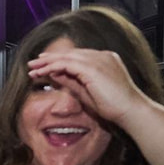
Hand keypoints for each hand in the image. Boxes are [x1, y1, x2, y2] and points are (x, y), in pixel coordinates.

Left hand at [25, 48, 148, 127]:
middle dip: (50, 58)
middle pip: (70, 53)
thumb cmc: (113, 105)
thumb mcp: (86, 91)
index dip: (59, 59)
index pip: (77, 56)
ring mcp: (99, 60)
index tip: (43, 65)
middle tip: (32, 63)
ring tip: (33, 68)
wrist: (130, 111)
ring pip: (67, 57)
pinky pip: (67, 64)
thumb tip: (54, 74)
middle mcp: (102, 56)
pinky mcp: (94, 68)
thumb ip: (71, 80)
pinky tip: (42, 72)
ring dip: (48, 62)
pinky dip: (53, 67)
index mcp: (104, 60)